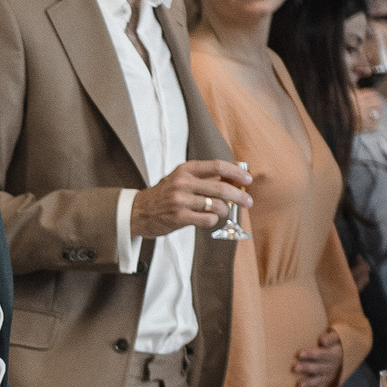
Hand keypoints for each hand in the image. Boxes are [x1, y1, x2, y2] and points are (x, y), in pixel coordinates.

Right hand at [130, 159, 251, 238]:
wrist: (139, 211)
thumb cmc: (165, 194)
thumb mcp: (181, 178)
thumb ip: (204, 176)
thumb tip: (234, 174)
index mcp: (185, 169)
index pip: (217, 166)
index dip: (236, 172)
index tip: (247, 179)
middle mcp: (182, 182)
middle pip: (221, 187)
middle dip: (239, 195)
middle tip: (248, 202)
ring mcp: (180, 200)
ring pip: (216, 205)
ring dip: (225, 210)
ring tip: (223, 211)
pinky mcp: (179, 217)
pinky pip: (207, 220)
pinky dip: (213, 220)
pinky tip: (208, 219)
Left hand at [292, 329, 343, 386]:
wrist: (347, 355)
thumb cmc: (337, 344)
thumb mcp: (337, 338)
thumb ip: (330, 338)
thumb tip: (321, 340)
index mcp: (333, 355)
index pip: (320, 354)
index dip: (310, 354)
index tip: (299, 353)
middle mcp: (331, 367)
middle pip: (317, 368)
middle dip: (306, 368)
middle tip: (294, 368)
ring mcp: (329, 377)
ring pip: (318, 380)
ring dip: (308, 383)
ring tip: (298, 386)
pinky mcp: (326, 383)